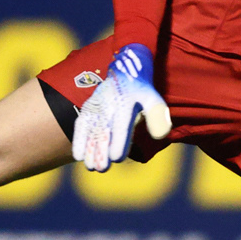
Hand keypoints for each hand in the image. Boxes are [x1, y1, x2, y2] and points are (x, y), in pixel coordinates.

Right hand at [72, 44, 171, 171]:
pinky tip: (78, 156)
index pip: (121, 125)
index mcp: (126, 103)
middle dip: (101, 151)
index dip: (118, 142)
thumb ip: (157, 116)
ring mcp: (96, 107)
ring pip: (91, 131)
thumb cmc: (141, 90)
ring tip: (91, 167)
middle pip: (103, 131)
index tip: (116, 158)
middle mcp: (109, 105)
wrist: (124, 70)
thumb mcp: (153, 98)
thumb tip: (162, 135)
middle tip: (102, 168)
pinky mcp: (88, 109)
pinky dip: (79, 140)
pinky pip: (81, 125)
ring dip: (89, 149)